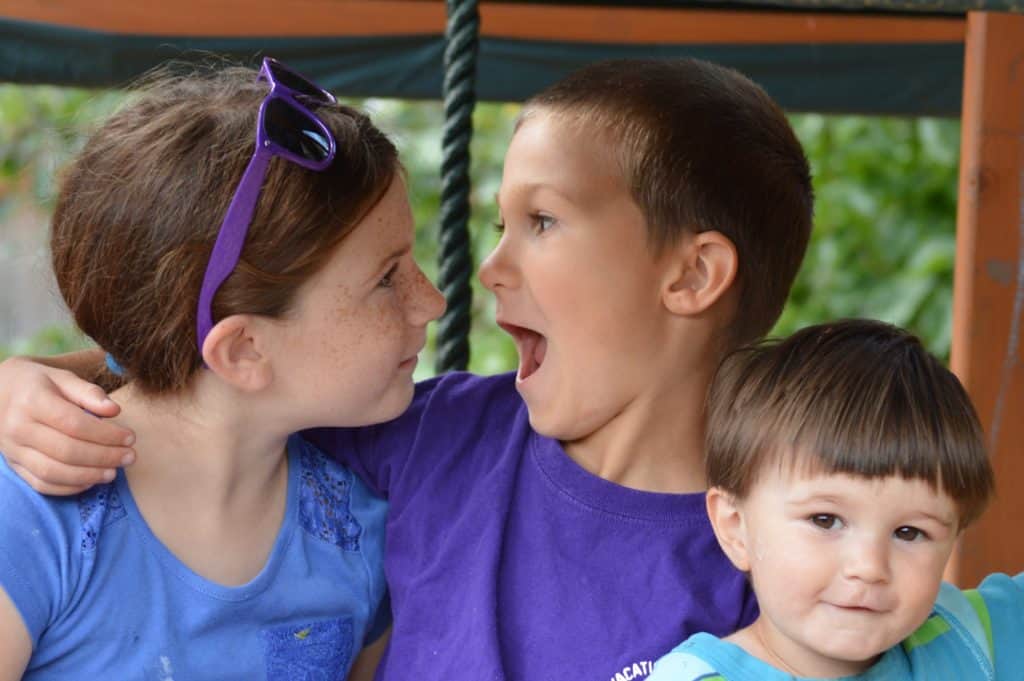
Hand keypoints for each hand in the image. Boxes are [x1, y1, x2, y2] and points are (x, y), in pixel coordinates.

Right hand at [0, 356, 134, 494]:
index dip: (106, 434)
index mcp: (32, 401)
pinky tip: (91, 481)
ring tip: (114, 472)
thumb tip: (115, 410)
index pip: (74, 424)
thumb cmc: (37, 383)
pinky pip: (41, 484)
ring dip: (89, 475)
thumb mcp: (62, 377)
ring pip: (53, 472)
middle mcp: (19, 428)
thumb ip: (89, 392)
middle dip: (104, 457)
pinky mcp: (14, 465)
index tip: (130, 437)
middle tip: (130, 457)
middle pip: (66, 451)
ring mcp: (13, 450)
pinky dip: (68, 487)